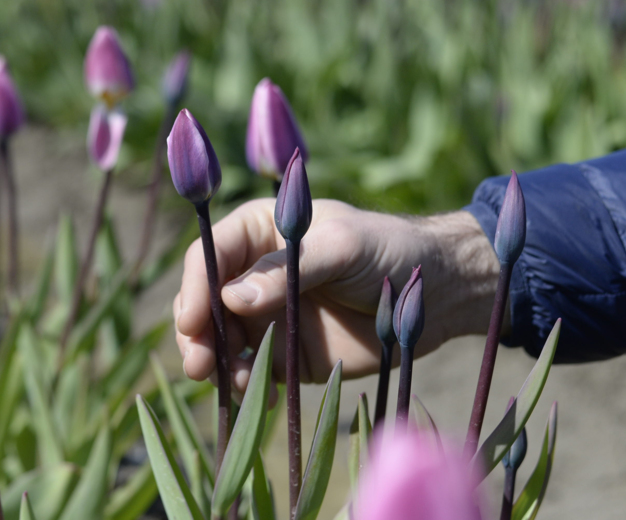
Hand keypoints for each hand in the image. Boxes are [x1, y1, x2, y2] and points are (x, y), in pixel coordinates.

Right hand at [173, 198, 500, 393]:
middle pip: (203, 301)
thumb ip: (287, 271)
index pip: (209, 255)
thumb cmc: (387, 252)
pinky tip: (255, 392)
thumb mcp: (341, 248)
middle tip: (198, 361)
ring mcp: (264, 316)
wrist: (434, 296)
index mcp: (257, 232)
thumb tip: (232, 299)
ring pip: (218, 339)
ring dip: (213, 360)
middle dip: (195, 331)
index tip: (192, 319)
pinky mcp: (282, 354)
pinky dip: (242, 383)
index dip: (194, 287)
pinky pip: (248, 370)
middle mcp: (251, 273)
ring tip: (224, 380)